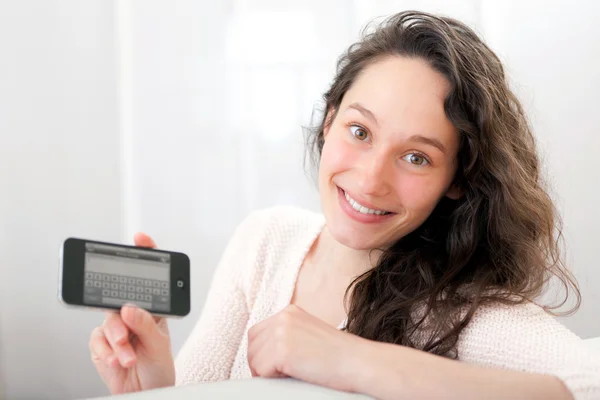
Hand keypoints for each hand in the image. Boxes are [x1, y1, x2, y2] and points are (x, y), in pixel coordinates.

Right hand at [88, 233, 174, 393]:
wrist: (145, 391)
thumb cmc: (158, 365)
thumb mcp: (159, 345)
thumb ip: (146, 325)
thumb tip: (129, 308)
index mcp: (151, 307)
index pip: (147, 276)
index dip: (144, 253)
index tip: (140, 238)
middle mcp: (131, 312)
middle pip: (118, 297)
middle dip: (120, 311)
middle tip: (126, 321)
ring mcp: (115, 326)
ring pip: (108, 322)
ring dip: (118, 341)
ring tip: (129, 356)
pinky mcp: (100, 343)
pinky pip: (98, 340)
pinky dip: (108, 351)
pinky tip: (118, 360)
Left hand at [247, 304, 364, 392]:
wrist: (357, 361)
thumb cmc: (339, 355)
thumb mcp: (309, 333)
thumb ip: (288, 335)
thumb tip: (266, 352)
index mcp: (289, 312)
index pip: (258, 332)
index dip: (261, 352)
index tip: (270, 365)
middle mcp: (283, 318)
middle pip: (252, 345)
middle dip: (259, 362)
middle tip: (276, 374)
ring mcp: (282, 333)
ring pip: (254, 359)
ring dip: (266, 372)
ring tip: (289, 374)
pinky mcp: (282, 351)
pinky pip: (261, 371)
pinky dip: (272, 378)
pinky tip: (293, 375)